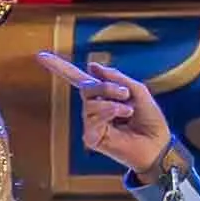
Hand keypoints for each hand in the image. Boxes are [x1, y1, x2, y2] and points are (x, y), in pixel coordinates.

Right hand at [60, 57, 177, 181]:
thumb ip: (116, 78)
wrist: (159, 144)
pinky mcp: (92, 138)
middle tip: (125, 93)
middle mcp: (94, 108)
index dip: (60, 67)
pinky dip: (108, 113)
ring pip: (89, 103)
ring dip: (111, 101)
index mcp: (103, 95)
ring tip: (128, 110)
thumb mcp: (136, 91)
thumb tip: (92, 66)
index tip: (41, 56)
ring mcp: (91, 123)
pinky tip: (121, 117)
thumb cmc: (150, 120)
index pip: (78, 79)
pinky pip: (92, 119)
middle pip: (86, 88)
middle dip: (106, 86)